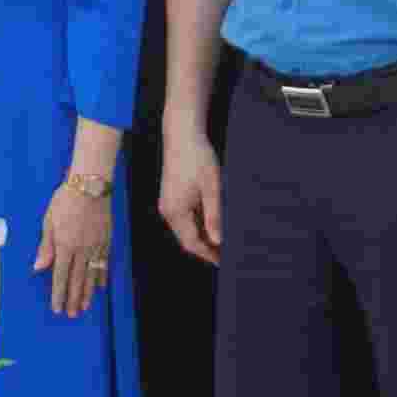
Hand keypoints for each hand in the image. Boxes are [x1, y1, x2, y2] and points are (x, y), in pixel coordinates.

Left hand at [34, 180, 112, 318]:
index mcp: (64, 245)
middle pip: (77, 280)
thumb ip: (45, 246)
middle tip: (72, 315)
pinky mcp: (106, 240)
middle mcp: (81, 250)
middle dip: (73, 299)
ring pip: (92, 275)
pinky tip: (101, 287)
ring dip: (88, 293)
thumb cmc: (65, 200)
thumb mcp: (49, 221)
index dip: (59, 294)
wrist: (91, 185)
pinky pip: (104, 263)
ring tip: (85, 307)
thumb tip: (38, 268)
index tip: (57, 308)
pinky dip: (101, 277)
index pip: (60, 275)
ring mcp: (96, 246)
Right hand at [158, 125, 224, 265]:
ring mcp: (168, 204)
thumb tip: (218, 241)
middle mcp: (168, 211)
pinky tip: (214, 222)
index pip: (192, 244)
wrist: (182, 135)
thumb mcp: (212, 187)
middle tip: (229, 254)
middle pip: (187, 239)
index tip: (226, 262)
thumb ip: (214, 215)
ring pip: (186, 230)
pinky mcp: (171, 197)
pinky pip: (184, 219)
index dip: (209, 255)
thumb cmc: (198, 158)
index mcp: (175, 212)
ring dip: (203, 237)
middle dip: (206, 249)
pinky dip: (198, 225)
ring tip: (225, 240)